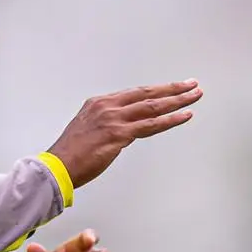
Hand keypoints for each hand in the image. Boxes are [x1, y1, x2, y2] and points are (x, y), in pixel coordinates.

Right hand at [48, 80, 201, 187]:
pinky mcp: (118, 134)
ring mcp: (114, 119)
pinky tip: (185, 115)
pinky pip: (151, 125)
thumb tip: (123, 128)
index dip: (156, 90)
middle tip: (191, 84)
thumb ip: (106, 124)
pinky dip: (171, 119)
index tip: (172, 87)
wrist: (57, 166)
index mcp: (99, 103)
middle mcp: (107, 106)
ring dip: (178, 100)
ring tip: (194, 96)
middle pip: (147, 94)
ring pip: (153, 106)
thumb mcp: (87, 129)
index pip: (135, 93)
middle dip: (172, 89)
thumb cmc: (70, 154)